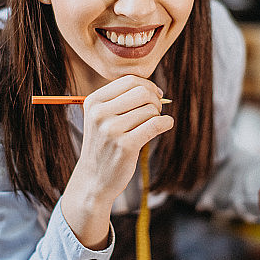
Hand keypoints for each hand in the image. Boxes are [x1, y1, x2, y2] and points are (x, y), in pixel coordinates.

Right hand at [74, 75, 173, 200]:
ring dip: (157, 116)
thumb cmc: (105, 144)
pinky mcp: (125, 146)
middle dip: (155, 100)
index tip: (155, 96)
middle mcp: (99, 114)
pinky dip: (166, 123)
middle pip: (142, 92)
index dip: (148, 86)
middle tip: (155, 112)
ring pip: (150, 110)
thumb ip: (123, 99)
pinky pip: (156, 124)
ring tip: (150, 126)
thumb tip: (155, 90)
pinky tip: (165, 125)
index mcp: (93, 102)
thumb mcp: (102, 117)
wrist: (94, 179)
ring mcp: (111, 130)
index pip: (130, 81)